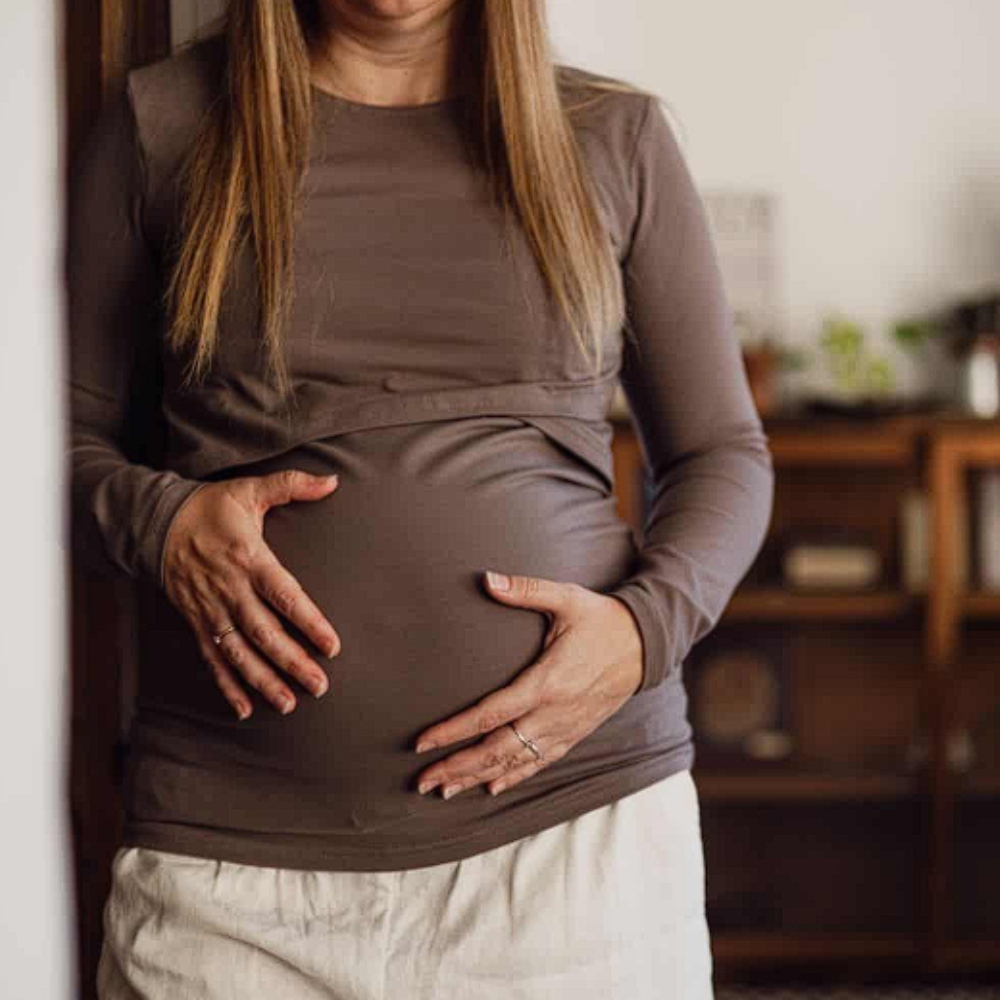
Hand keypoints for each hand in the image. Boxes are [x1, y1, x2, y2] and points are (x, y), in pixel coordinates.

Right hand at [160, 469, 342, 720]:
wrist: (155, 521)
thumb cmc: (211, 506)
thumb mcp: (250, 489)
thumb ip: (292, 485)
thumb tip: (332, 480)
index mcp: (249, 558)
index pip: (285, 596)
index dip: (309, 622)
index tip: (332, 645)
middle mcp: (230, 589)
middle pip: (264, 633)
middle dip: (292, 662)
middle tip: (319, 685)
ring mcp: (210, 609)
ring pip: (239, 652)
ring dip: (263, 681)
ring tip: (289, 704)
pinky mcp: (196, 621)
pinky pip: (212, 658)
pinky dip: (226, 685)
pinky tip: (243, 709)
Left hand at [413, 571, 643, 797]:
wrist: (647, 644)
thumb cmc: (601, 619)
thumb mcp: (566, 598)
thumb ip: (525, 590)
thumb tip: (486, 579)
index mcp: (547, 682)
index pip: (490, 714)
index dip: (453, 731)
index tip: (423, 743)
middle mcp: (554, 713)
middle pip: (497, 748)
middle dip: (458, 766)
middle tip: (422, 781)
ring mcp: (566, 727)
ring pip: (516, 762)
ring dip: (478, 777)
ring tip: (445, 790)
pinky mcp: (576, 733)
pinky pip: (541, 762)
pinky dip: (514, 777)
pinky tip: (492, 787)